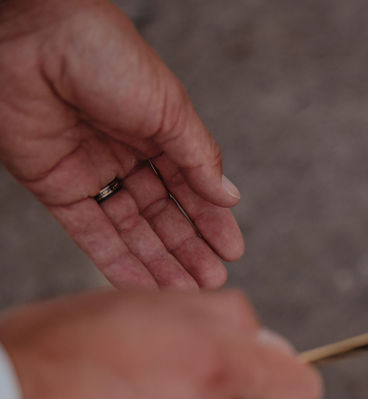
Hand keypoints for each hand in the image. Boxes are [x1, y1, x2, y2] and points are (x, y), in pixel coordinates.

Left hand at [0, 0, 242, 289]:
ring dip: (158, 263)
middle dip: (189, 250)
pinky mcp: (55, 187)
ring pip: (131, 231)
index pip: (191, 188)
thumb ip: (199, 158)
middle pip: (163, 215)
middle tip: (213, 282)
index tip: (232, 252)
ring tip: (186, 293)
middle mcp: (126, 156)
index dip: (212, 221)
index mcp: (158, 132)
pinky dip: (115, 262)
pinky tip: (142, 286)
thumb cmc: (104, 53)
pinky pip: (90, 233)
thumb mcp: (169, 108)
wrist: (33, 33)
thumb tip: (230, 197)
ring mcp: (91, 173)